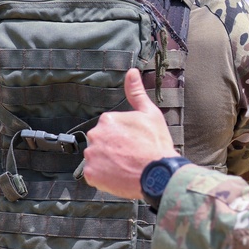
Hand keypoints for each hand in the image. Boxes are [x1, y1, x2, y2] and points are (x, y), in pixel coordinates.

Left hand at [84, 68, 178, 199]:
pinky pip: (95, 175)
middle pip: (101, 142)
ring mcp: (92, 156)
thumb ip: (136, 92)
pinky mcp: (91, 175)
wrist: (158, 173)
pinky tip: (119, 175)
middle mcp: (95, 135)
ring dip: (108, 162)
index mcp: (107, 120)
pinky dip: (105, 176)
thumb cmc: (156, 144)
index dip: (123, 136)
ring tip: (126, 166)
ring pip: (97, 158)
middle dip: (113, 148)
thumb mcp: (150, 113)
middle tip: (131, 155)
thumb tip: (132, 72)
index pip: (110, 128)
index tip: (134, 142)